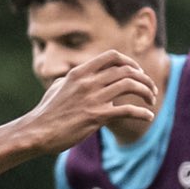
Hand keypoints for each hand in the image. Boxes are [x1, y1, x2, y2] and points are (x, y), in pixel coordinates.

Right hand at [21, 50, 158, 153]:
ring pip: (130, 86)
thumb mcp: (58, 87)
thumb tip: (77, 77)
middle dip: (144, 78)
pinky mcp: (96, 116)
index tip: (137, 72)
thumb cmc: (46, 112)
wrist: (38, 131)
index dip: (129, 62)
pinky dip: (142, 113)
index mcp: (80, 72)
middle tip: (151, 89)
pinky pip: (127, 110)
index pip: (112, 57)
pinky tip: (148, 117)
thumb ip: (72, 79)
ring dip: (146, 91)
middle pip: (126, 71)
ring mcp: (93, 98)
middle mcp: (89, 81)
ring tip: (152, 100)